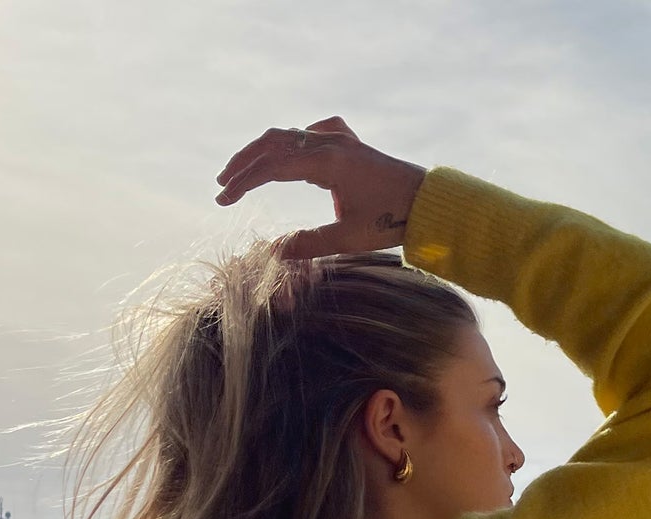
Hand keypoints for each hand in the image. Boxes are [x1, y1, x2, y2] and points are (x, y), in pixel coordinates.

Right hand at [216, 116, 425, 259]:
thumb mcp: (348, 238)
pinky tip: (291, 153)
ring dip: (263, 152)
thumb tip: (274, 253)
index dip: (243, 182)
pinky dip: (295, 141)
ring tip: (243, 171)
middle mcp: (329, 143)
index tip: (223, 199)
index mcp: (326, 162)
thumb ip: (308, 244)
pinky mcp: (350, 144)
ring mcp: (340, 139)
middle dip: (244, 163)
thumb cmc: (391, 221)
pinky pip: (314, 133)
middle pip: (274, 142)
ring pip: (290, 135)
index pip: (272, 166)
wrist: (428, 203)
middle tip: (223, 184)